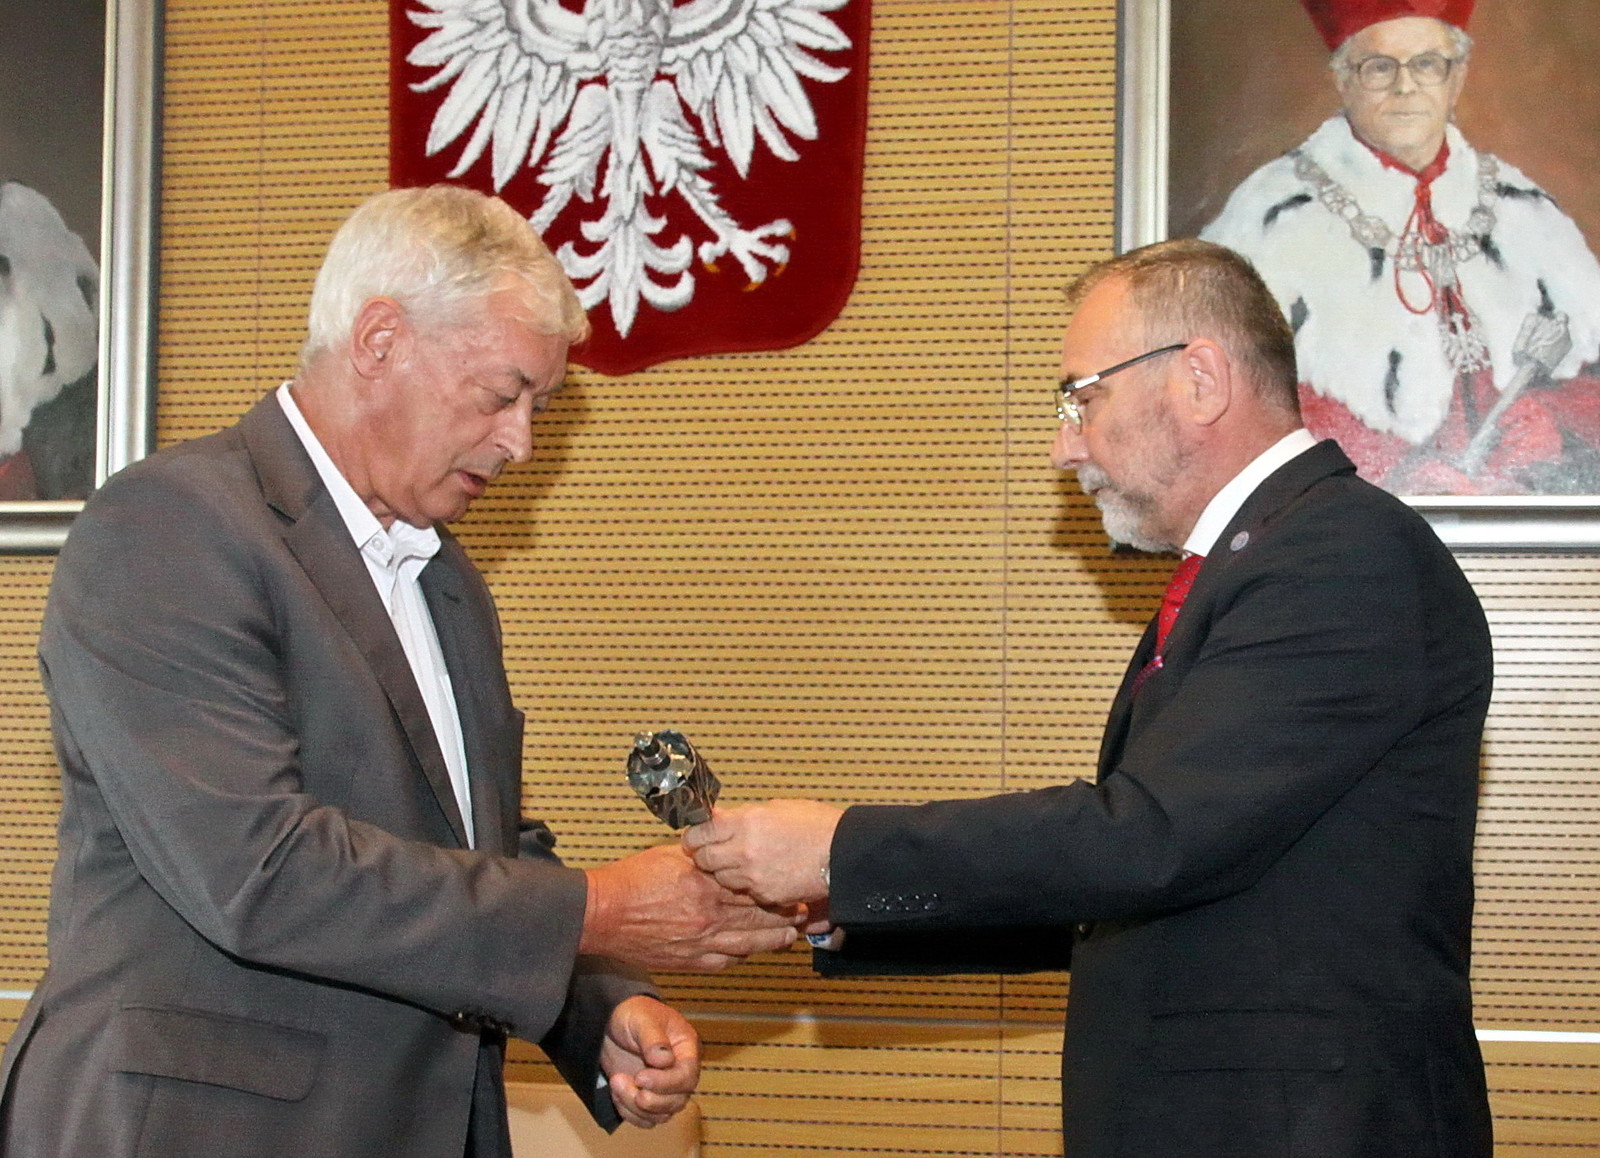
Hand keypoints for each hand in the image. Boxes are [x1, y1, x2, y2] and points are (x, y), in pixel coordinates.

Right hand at [580, 843, 799, 970]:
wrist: (602, 914)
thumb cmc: (631, 881)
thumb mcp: (669, 855)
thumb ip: (700, 854)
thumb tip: (718, 843)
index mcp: (705, 886)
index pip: (752, 888)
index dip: (776, 890)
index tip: (792, 888)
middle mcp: (707, 916)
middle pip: (758, 917)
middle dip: (785, 916)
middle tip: (804, 914)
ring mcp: (700, 942)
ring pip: (749, 943)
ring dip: (773, 939)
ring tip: (790, 936)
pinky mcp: (689, 960)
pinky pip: (726, 961)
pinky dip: (743, 955)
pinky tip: (752, 951)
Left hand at [600, 995, 699, 1128]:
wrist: (611, 1023)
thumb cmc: (632, 1013)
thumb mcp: (642, 1018)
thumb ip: (654, 1038)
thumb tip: (665, 1061)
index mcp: (686, 1048)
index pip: (687, 1076)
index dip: (666, 1083)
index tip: (640, 1077)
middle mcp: (679, 1071)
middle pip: (677, 1101)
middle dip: (650, 1099)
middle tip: (625, 1081)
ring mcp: (664, 1088)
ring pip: (661, 1115)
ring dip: (635, 1106)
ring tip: (616, 1081)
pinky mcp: (648, 1098)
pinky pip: (645, 1120)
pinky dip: (628, 1112)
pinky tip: (616, 1091)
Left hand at [682, 800, 842, 906]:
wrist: (843, 853)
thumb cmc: (817, 826)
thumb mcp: (776, 809)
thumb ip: (744, 816)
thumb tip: (721, 818)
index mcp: (745, 822)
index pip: (700, 832)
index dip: (693, 836)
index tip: (695, 837)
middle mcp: (744, 849)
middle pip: (703, 859)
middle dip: (704, 856)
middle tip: (711, 852)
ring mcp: (753, 876)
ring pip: (721, 879)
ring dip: (724, 872)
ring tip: (741, 864)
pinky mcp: (765, 895)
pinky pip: (744, 892)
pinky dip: (747, 886)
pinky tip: (759, 875)